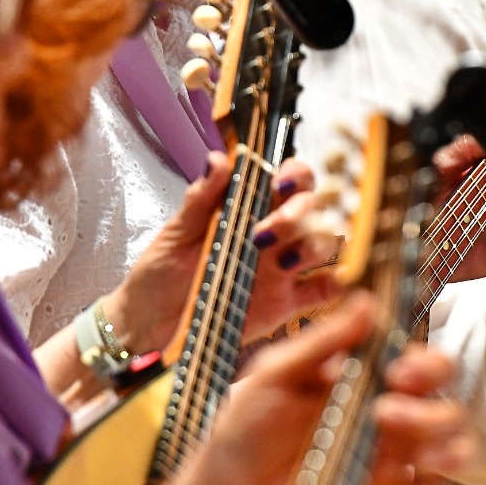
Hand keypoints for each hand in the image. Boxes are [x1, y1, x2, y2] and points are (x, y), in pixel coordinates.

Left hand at [101, 154, 342, 353]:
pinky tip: (328, 283)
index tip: (281, 183)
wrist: (149, 326)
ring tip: (283, 263)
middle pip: (315, 208)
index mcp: (249, 210)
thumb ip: (201, 198)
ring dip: (315, 246)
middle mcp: (274, 235)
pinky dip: (335, 284)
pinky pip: (323, 292)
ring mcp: (283, 269)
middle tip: (265, 233)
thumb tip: (218, 159)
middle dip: (300, 214)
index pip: (289, 180)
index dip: (296, 175)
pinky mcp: (285, 305)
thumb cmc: (160, 273)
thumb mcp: (175, 234)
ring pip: (325, 244)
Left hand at [154, 293, 469, 484]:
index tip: (402, 371)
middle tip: (387, 415)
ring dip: (445, 450)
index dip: (424, 364)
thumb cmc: (243, 425)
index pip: (414, 360)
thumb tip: (365, 302)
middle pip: (439, 403)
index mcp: (360, 374)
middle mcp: (382, 409)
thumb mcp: (274, 374)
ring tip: (419, 458)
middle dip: (429, 411)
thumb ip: (323, 340)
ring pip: (445, 446)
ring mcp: (384, 453)